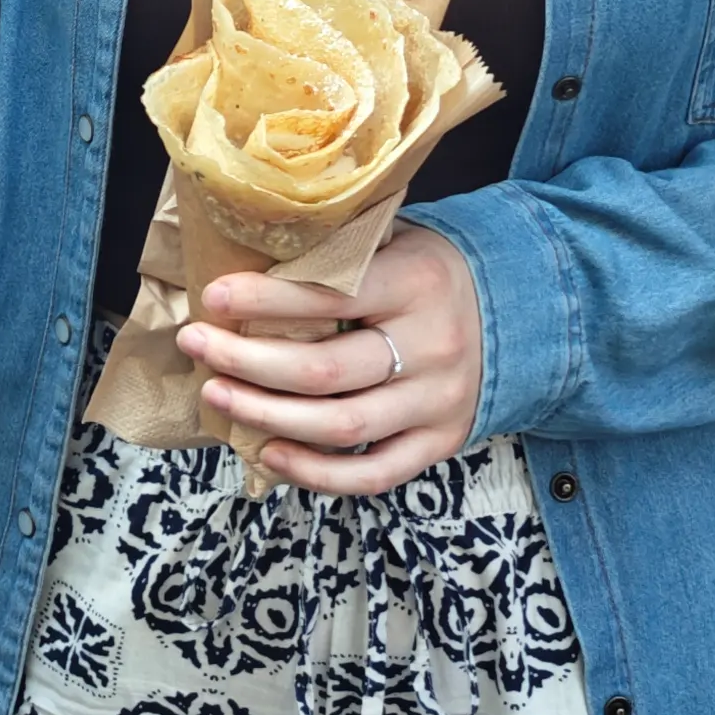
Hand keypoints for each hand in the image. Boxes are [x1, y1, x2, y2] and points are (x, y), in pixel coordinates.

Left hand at [176, 222, 483, 496]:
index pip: (331, 296)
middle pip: (324, 370)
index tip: (214, 297)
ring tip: (215, 395)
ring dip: (267, 415)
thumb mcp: (398, 240)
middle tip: (196, 344)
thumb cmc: (430, 273)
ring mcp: (437, 403)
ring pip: (341, 426)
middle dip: (247, 362)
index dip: (265, 300)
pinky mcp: (438, 443)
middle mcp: (432, 346)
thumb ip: (342, 245)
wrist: (517, 315)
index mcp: (417, 283)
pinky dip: (316, 473)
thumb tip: (252, 241)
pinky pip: (373, 474)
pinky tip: (270, 453)